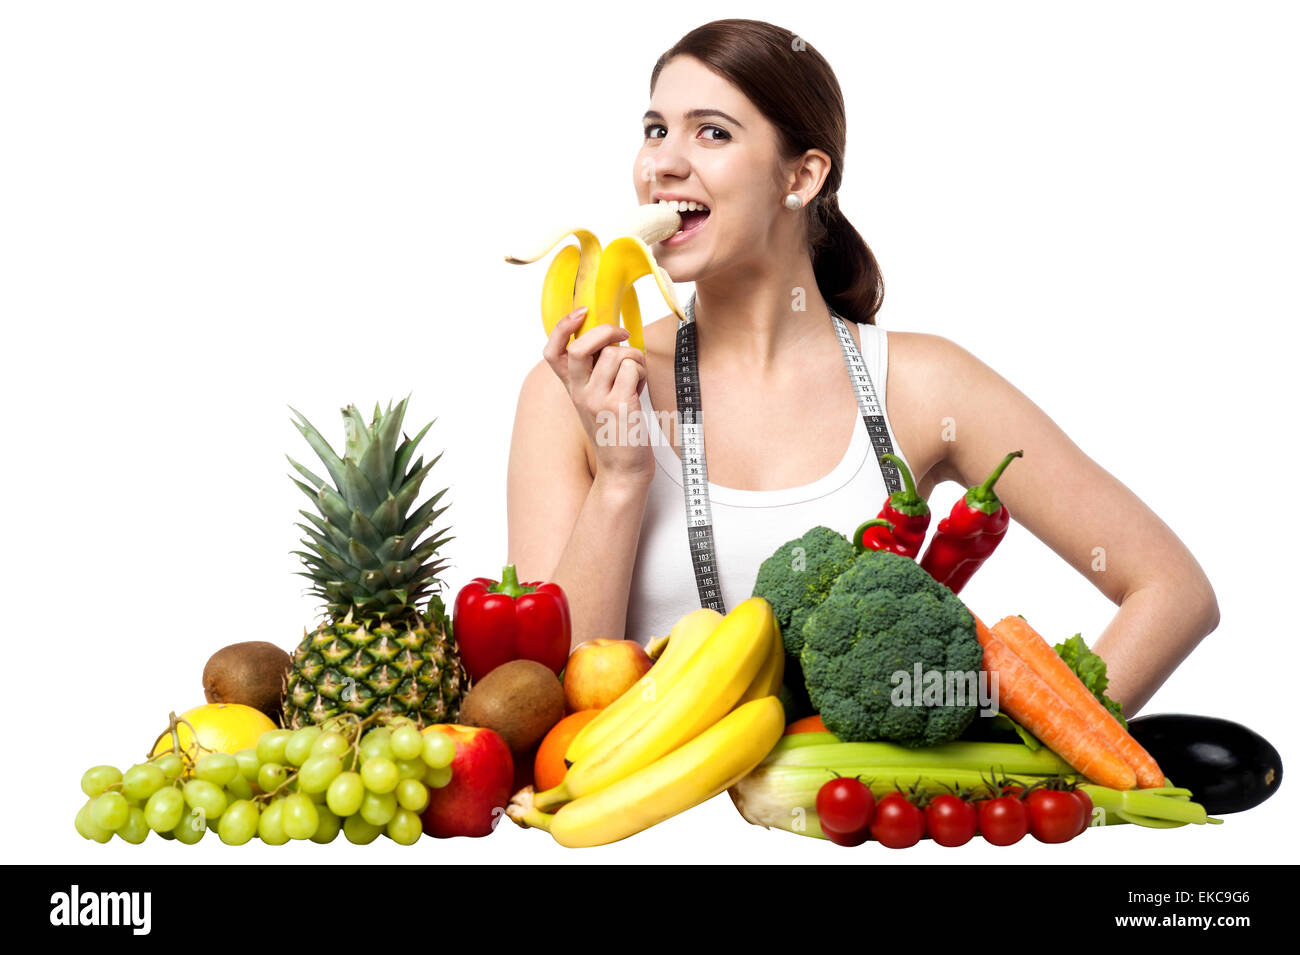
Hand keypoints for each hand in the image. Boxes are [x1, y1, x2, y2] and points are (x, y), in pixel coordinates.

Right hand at [543, 307, 654, 488]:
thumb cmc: (616, 431)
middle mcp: (580, 394)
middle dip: (605, 331)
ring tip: (636, 375)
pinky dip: (642, 371)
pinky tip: (640, 387)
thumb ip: (596, 372)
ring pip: (615, 354)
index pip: (553, 352)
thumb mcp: (597, 400)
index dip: (563, 327)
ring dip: (633, 357)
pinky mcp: (619, 406)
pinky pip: (632, 367)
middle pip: (581, 348)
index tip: (581, 312)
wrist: (623, 470)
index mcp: (572, 389)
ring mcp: (598, 400)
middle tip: (622, 335)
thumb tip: (609, 337)